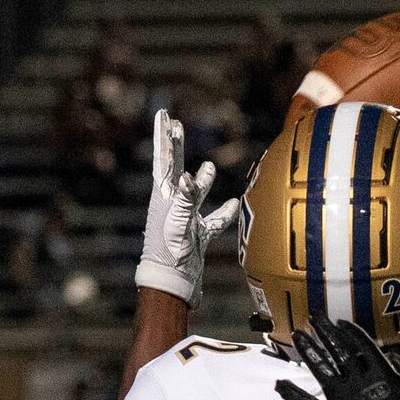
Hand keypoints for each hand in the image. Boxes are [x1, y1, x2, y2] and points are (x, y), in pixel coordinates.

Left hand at [136, 109, 241, 301]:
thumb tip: (188, 177)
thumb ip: (184, 200)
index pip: (164, 160)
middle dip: (176, 146)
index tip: (165, 115)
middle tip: (177, 126)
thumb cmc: (170, 255)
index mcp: (164, 197)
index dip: (165, 137)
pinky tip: (235, 206)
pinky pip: (212, 220)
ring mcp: (184, 220)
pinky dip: (224, 213)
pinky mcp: (196, 235)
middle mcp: (172, 205)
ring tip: (208, 166)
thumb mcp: (177, 225)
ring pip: (195, 193)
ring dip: (202, 180)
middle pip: (174, 167)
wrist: (172, 284)